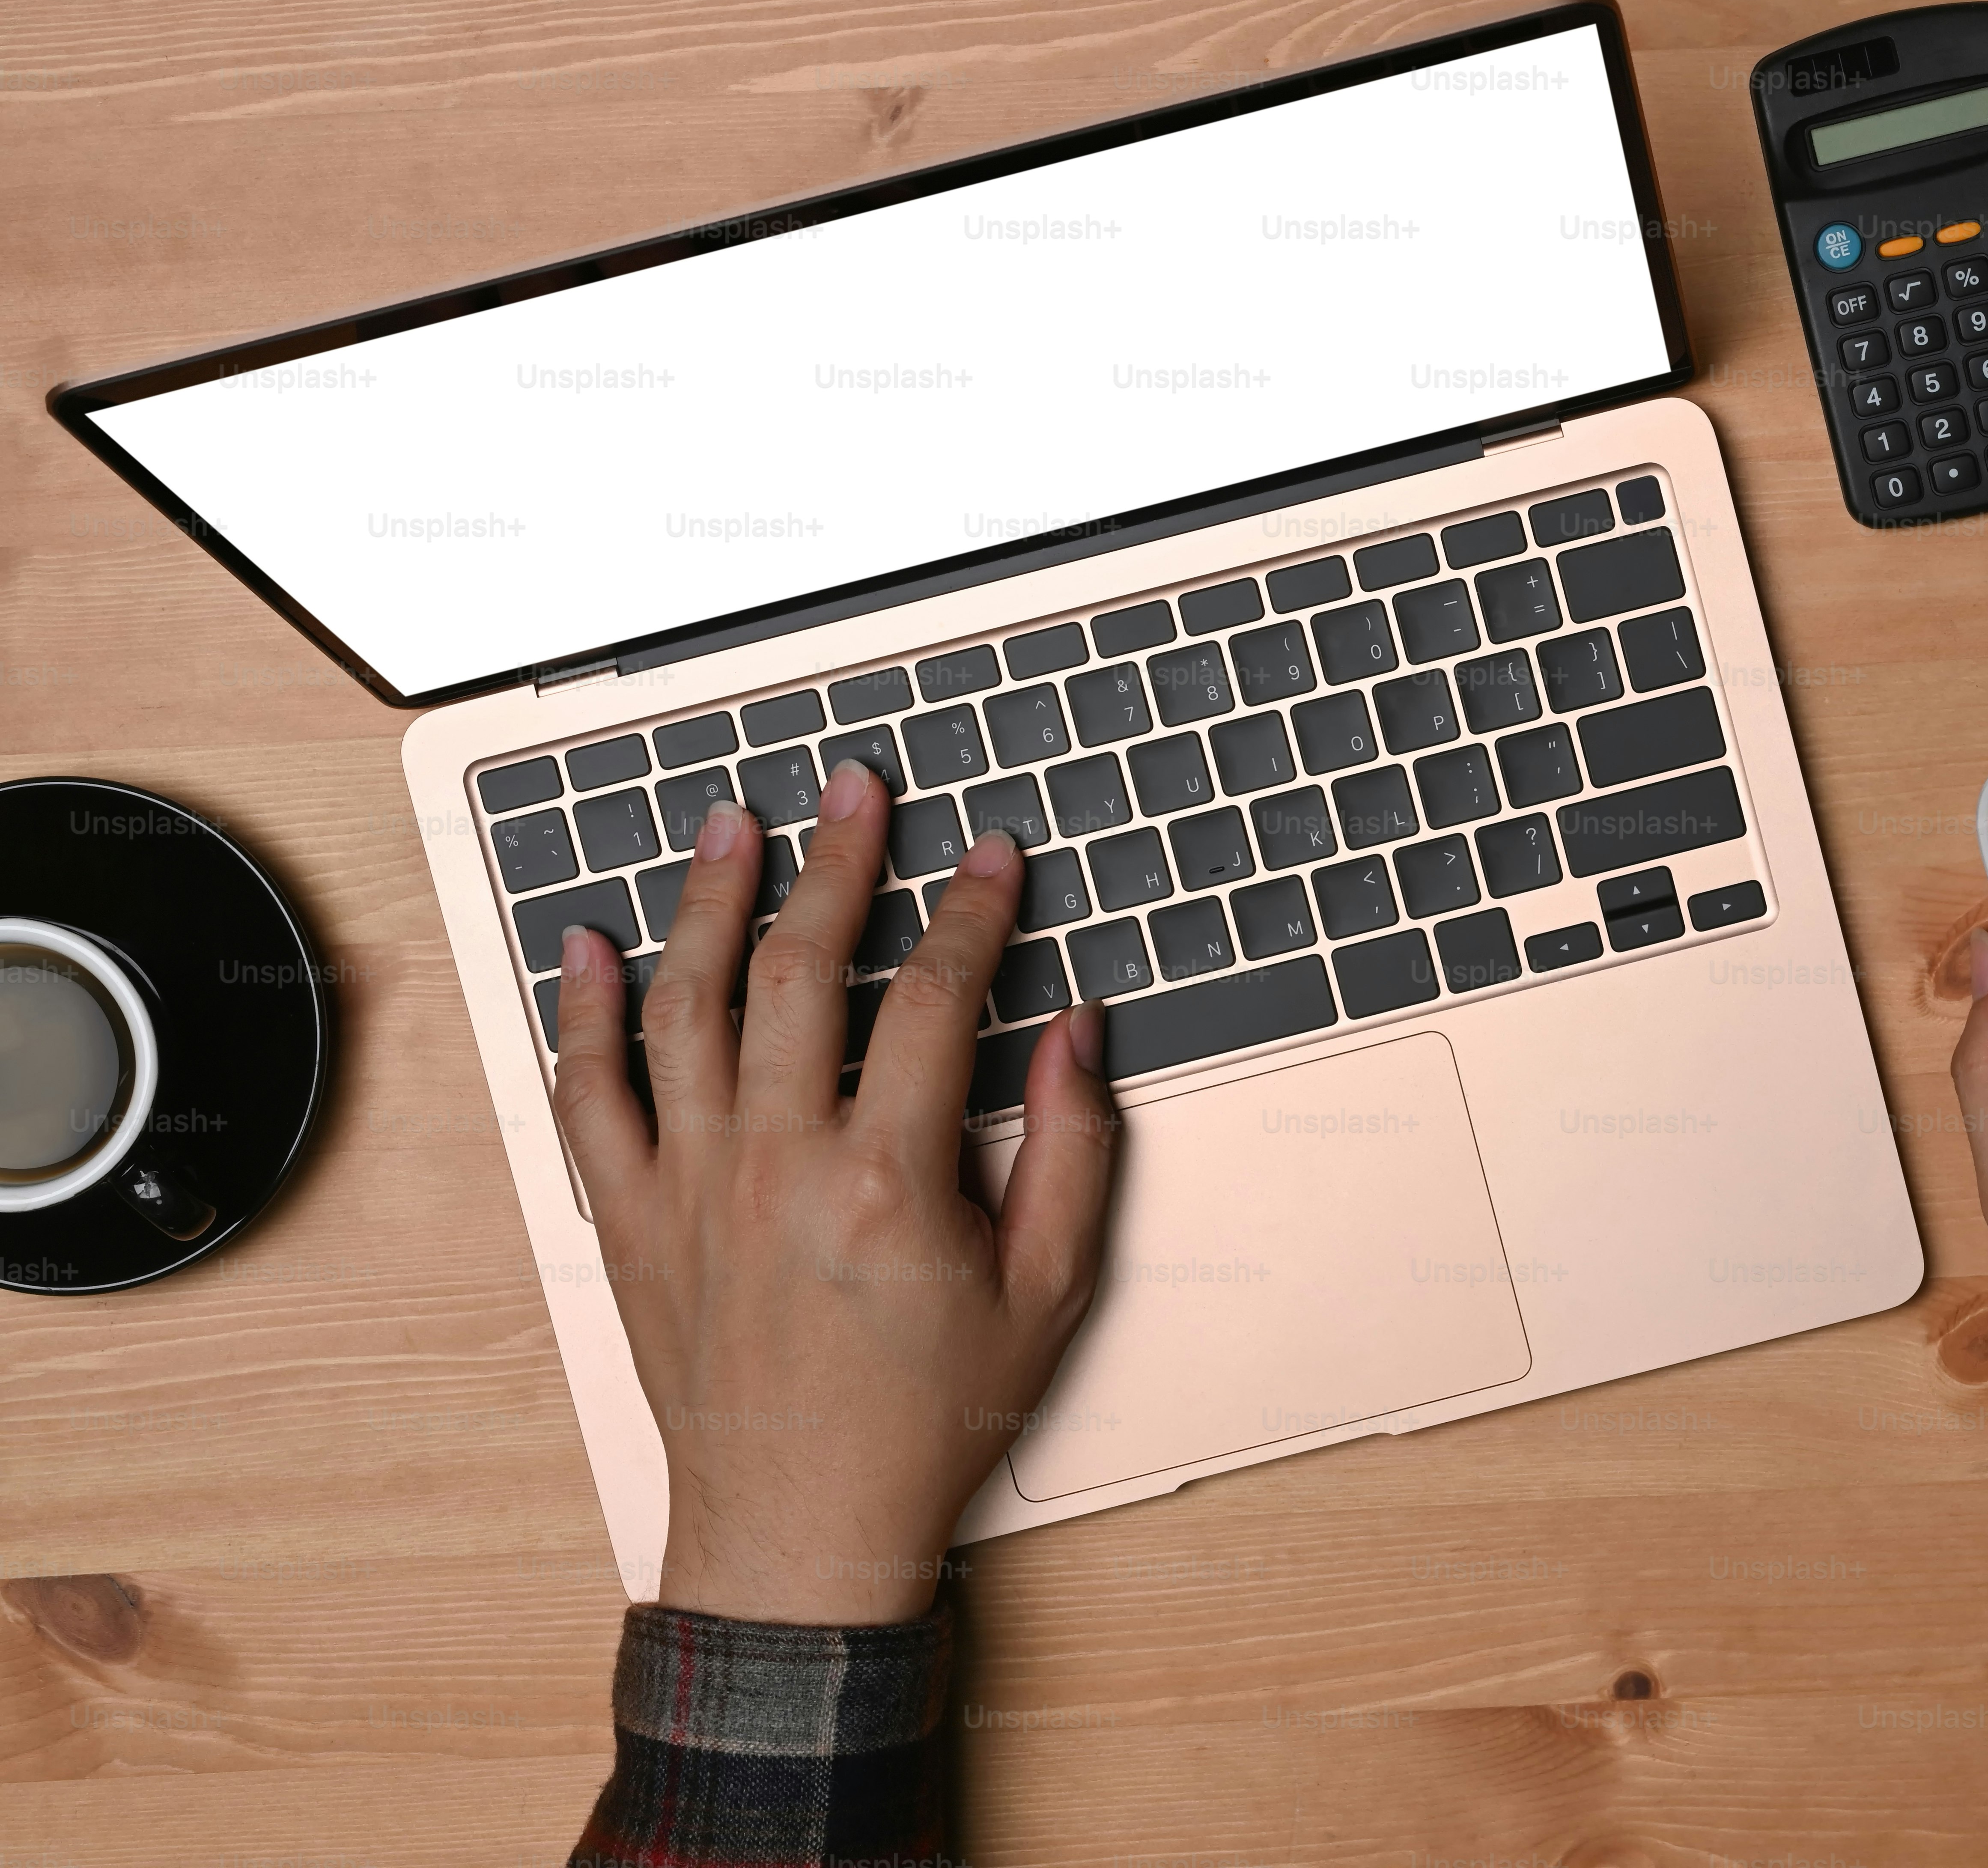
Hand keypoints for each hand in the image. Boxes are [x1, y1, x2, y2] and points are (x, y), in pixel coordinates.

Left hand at [549, 758, 1120, 1623]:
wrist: (803, 1529)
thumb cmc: (929, 1419)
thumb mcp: (1050, 1293)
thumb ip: (1075, 1152)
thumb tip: (1076, 1032)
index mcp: (887, 1182)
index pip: (938, 1002)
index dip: (973, 916)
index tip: (991, 859)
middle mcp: (777, 1168)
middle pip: (804, 974)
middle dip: (837, 865)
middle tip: (855, 789)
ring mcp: (691, 1191)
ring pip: (687, 1010)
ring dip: (709, 906)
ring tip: (732, 827)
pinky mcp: (634, 1224)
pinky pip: (589, 1100)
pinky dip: (581, 1017)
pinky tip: (585, 949)